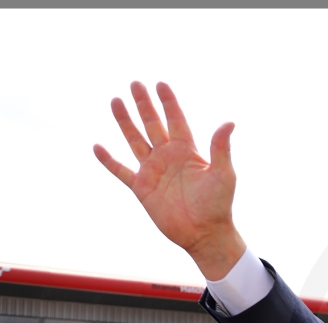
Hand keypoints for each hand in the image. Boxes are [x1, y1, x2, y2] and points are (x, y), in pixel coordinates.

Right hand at [94, 82, 245, 278]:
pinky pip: (121, 171)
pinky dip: (108, 160)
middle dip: (144, 104)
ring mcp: (153, 171)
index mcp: (188, 152)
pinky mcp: (142, 188)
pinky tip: (97, 146)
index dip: (169, 103)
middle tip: (135, 83)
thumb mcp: (222, 174)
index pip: (176, 120)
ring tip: (115, 100)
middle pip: (153, 125)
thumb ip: (221, 148)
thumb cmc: (218, 205)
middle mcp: (169, 157)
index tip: (161, 84)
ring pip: (135, 141)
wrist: (204, 234)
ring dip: (125, 122)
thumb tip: (229, 122)